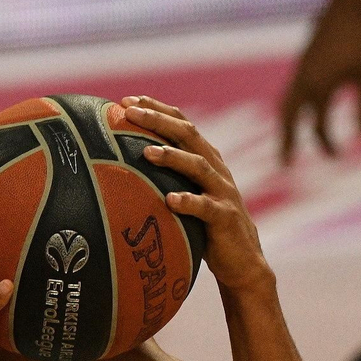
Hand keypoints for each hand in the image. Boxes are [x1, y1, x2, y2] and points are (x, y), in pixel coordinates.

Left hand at [122, 97, 272, 293]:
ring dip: (172, 157)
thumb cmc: (205, 226)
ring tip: (146, 152)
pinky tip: (170, 200)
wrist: (242, 259)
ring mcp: (223, 192)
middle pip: (189, 136)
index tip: (128, 100)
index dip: (158, 110)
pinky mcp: (225, 218)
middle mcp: (216, 170)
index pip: (183, 125)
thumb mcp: (185, 195)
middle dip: (159, 121)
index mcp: (206, 160)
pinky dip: (189, 202)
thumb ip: (164, 178)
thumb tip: (118, 168)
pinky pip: (206, 208)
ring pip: (198, 166)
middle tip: (130, 112)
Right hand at [279, 2, 360, 162]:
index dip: (328, 143)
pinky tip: (298, 111)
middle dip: (286, 143)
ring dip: (286, 125)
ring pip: (286, 105)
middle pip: (288, 121)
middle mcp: (303, 84)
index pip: (318, 126)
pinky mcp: (303, 64)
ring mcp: (300, 73)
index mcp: (318, 89)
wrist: (348, 5)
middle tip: (285, 163)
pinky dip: (291, 108)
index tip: (337, 155)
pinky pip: (291, 92)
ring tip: (286, 138)